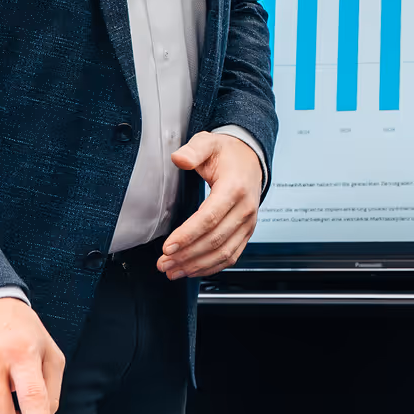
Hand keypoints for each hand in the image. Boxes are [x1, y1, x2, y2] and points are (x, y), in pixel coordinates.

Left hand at [158, 132, 262, 279]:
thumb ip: (193, 150)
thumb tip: (179, 158)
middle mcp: (245, 209)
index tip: (167, 247)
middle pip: (214, 240)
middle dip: (186, 255)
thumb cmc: (228, 153)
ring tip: (172, 271)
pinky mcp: (246, 232)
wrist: (251, 159)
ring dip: (196, 266)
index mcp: (234, 188)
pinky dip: (211, 267)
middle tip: (163, 262)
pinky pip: (231, 255)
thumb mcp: (209, 143)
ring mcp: (248, 223)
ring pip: (223, 253)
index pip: (209, 218)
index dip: (187, 235)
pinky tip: (192, 270)